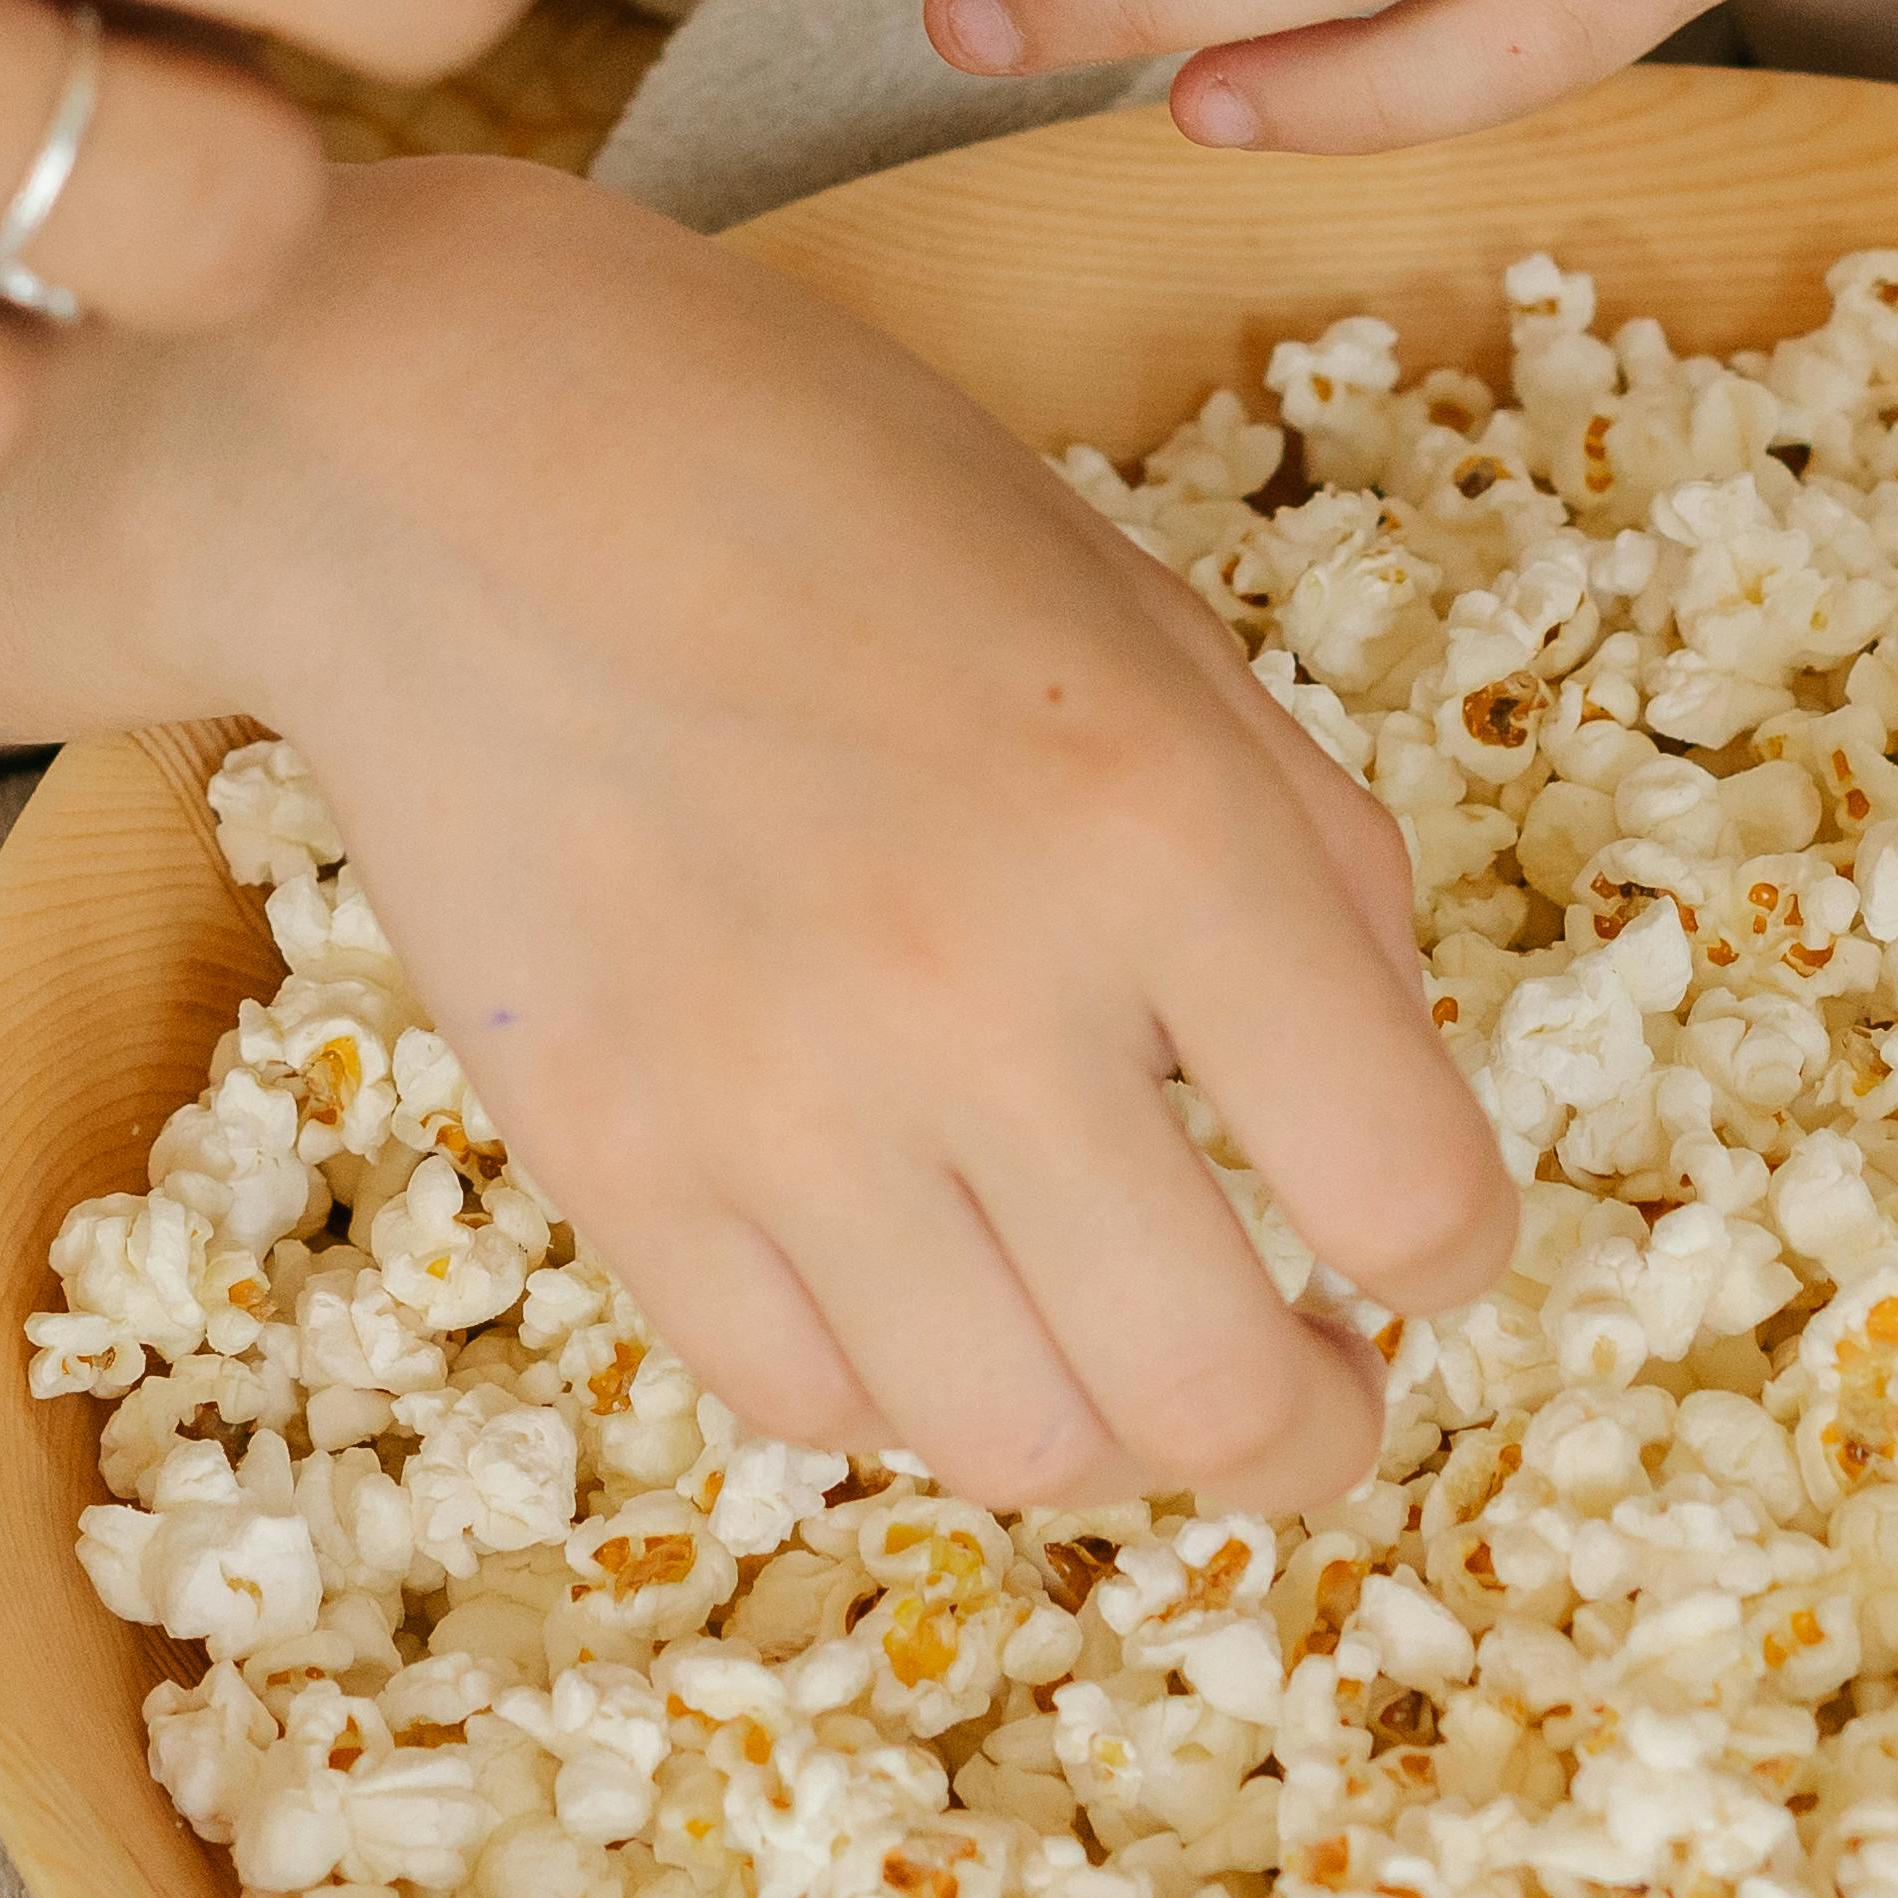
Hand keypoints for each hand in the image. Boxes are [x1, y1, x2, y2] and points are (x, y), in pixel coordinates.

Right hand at [94, 161, 1513, 1510]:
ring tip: (1111, 1343)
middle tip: (1309, 1393)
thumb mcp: (1135, 609)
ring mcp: (772, 1098)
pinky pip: (799, 1396)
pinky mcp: (606, 1157)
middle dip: (1308, 1437)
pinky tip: (925, 1285)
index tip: (1427, 1260)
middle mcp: (980, 992)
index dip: (1459, 1263)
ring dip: (1105, 1432)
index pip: (1404, 1188)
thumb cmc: (816, 486)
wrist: (438, 452)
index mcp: (1161, 823)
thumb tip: (1380, 1089)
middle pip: (1211, 1397)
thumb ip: (1302, 851)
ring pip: (1010, 1445)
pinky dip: (898, 1384)